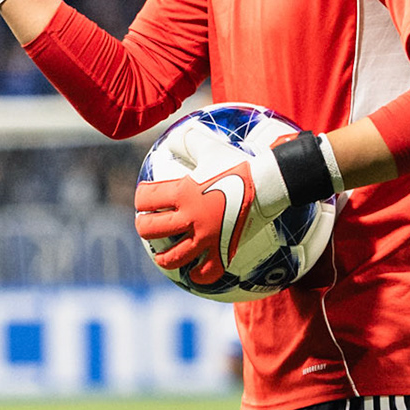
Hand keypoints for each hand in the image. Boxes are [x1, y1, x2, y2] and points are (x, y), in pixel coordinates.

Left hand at [134, 124, 292, 284]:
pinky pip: (208, 271)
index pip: (147, 198)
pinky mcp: (224, 248)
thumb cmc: (238, 163)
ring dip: (163, 258)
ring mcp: (207, 236)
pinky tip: (195, 274)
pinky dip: (199, 276)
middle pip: (150, 229)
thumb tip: (177, 134)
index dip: (141, 198)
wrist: (268, 182)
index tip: (143, 199)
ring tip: (162, 257)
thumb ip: (190, 141)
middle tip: (147, 225)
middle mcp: (190, 216)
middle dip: (144, 227)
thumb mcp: (210, 148)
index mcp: (183, 191)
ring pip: (173, 258)